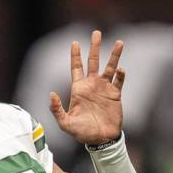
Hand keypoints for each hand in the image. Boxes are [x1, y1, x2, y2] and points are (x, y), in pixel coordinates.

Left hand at [49, 30, 124, 144]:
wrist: (101, 140)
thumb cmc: (82, 133)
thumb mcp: (65, 123)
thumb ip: (56, 110)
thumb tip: (50, 94)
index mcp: (79, 89)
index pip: (76, 68)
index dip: (75, 55)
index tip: (75, 43)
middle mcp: (92, 85)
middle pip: (93, 61)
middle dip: (94, 47)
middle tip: (96, 33)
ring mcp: (104, 89)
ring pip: (110, 67)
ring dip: (114, 55)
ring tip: (119, 42)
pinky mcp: (115, 95)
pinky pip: (119, 81)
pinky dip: (121, 75)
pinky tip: (121, 70)